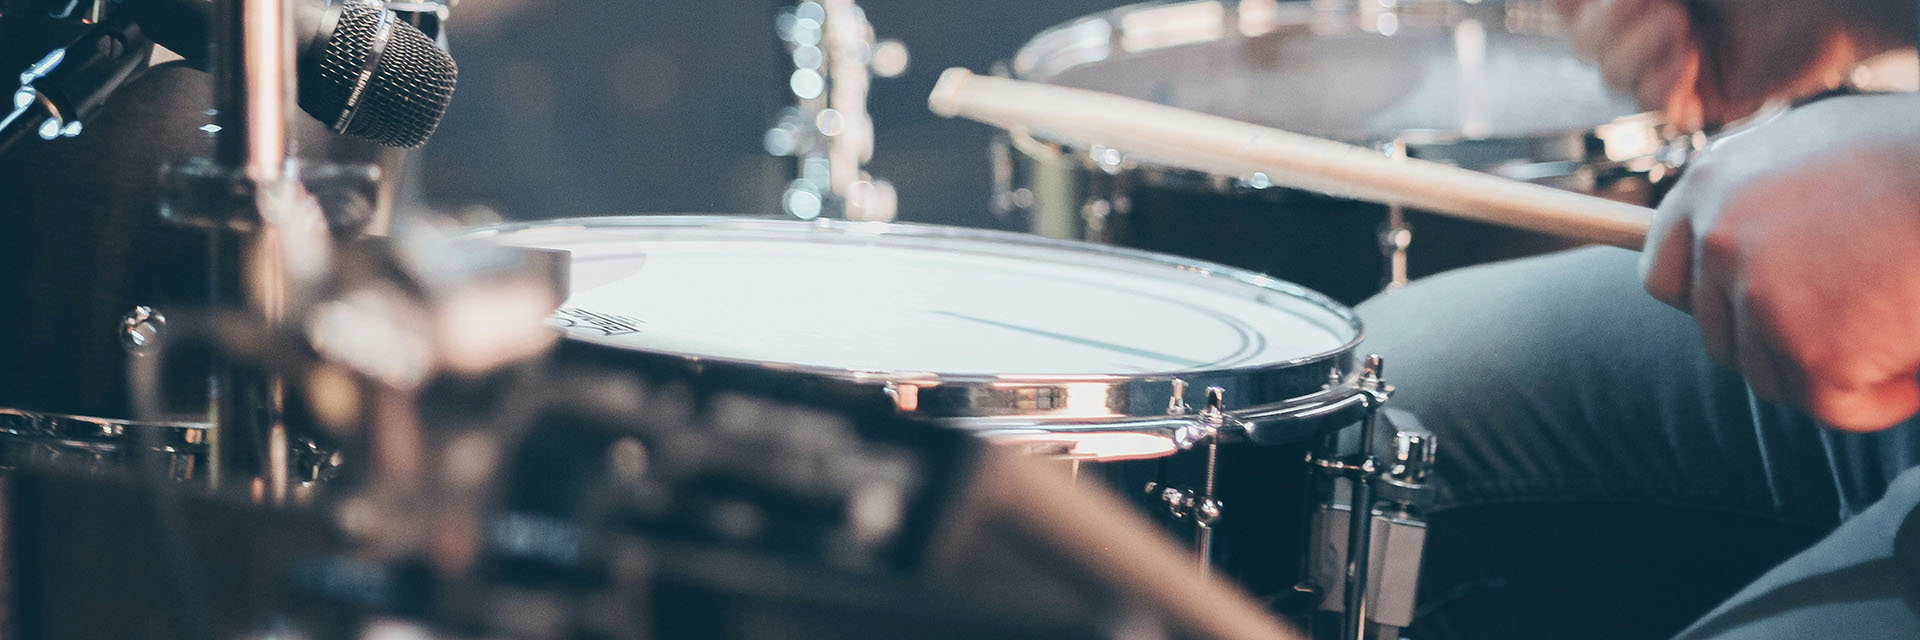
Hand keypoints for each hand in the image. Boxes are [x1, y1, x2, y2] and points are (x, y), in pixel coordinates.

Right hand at [1550, 0, 1913, 126]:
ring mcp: (1676, 60)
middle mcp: (1652, 21)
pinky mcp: (1703, 97)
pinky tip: (1689, 62)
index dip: (1569, 6)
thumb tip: (1556, 3)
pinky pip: (1653, 107)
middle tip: (1657, 5)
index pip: (1569, 5)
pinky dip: (1661, 87)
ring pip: (1611, 77)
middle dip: (1607, 26)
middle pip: (1582, 42)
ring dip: (1636, 54)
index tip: (1581, 0)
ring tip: (1682, 31)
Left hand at [1642, 94, 1919, 430]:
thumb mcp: (1819, 146)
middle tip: (1853, 322)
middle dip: (1780, 342)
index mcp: (1712, 184)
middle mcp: (1720, 239)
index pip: (1663, 275)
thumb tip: (1731, 241)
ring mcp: (1759, 296)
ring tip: (1897, 324)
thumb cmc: (1916, 155)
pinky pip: (1833, 406)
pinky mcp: (1810, 349)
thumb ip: (1765, 196)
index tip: (1749, 314)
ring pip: (1772, 376)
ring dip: (1832, 370)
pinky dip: (1880, 399)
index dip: (1709, 302)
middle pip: (1720, 337)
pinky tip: (1914, 358)